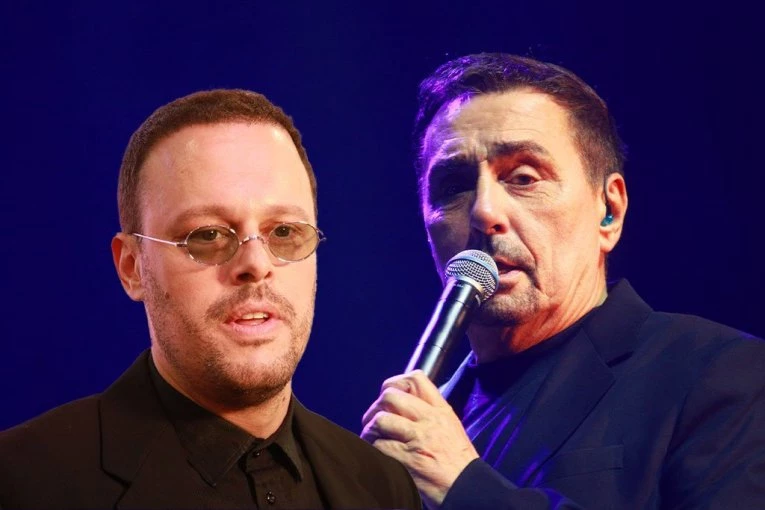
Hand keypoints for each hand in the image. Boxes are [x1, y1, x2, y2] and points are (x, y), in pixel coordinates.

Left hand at [361, 370, 478, 508]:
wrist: (468, 488)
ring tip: (372, 437)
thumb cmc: (458, 462)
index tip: (389, 396)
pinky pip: (379, 446)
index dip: (396, 383)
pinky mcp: (408, 460)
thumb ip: (430, 412)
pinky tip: (376, 453)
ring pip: (381, 420)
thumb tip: (403, 404)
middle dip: (376, 407)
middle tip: (374, 420)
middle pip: (390, 396)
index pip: (415, 379)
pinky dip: (373, 449)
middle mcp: (429, 420)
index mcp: (441, 410)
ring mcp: (418, 439)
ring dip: (370, 430)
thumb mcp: (450, 427)